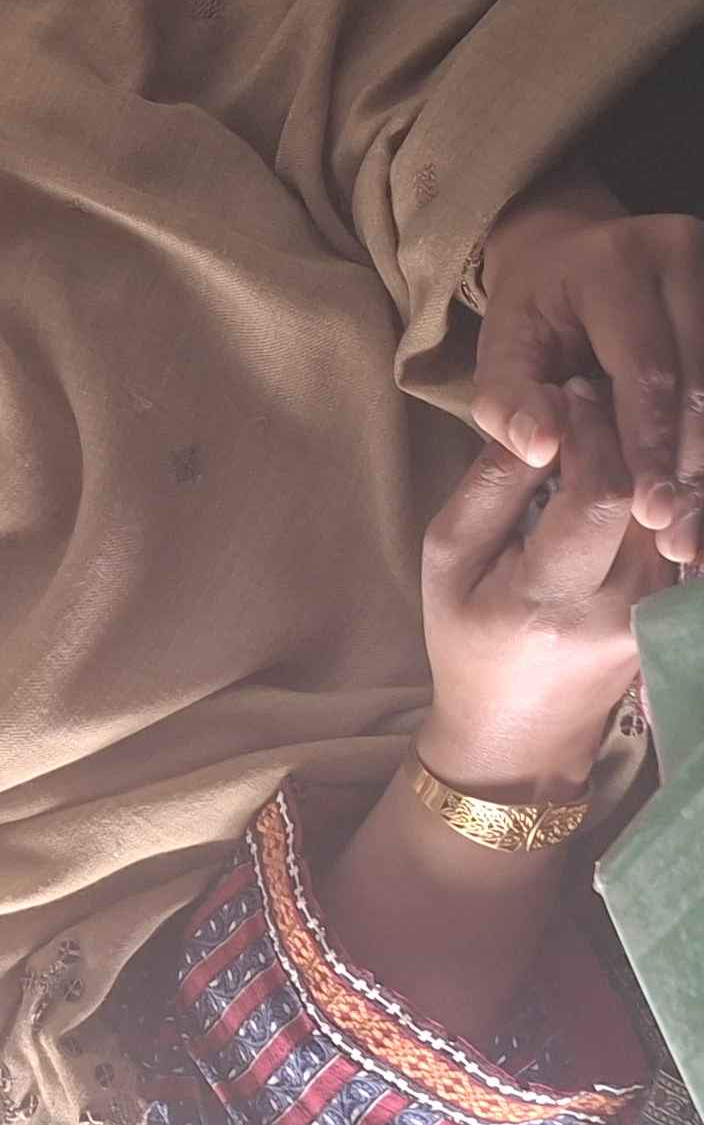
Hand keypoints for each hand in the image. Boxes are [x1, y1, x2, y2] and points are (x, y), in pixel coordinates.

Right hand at [420, 378, 672, 799]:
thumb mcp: (447, 558)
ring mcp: (660, 612)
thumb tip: (538, 422)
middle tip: (585, 401)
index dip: (590, 432)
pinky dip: (650, 494)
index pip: (600, 494)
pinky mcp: (678, 608)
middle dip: (619, 435)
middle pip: (647, 496)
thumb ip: (490, 488)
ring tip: (600, 433)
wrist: (520, 728)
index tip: (563, 396)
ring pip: (669, 509)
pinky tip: (619, 476)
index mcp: (550, 598)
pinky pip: (675, 531)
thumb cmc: (465, 636)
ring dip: (639, 461)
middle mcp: (622, 608)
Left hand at [472, 176, 703, 563]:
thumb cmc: (532, 314)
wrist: (567, 257)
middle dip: (690, 468)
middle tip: (679, 541)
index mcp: (615, 264)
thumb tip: (538, 450)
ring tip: (694, 536)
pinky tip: (702, 499)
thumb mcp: (501, 347)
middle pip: (702, 383)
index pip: (647, 371)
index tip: (651, 515)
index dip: (651, 447)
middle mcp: (682, 255)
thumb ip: (507, 398)